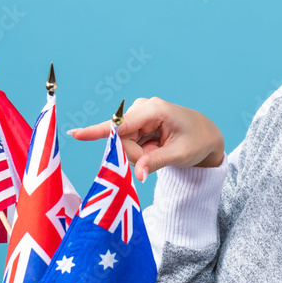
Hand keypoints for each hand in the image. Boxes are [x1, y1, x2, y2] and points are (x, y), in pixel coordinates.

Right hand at [68, 97, 223, 181]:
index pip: (121, 124)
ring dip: (140, 154)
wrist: (205, 135)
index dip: (98, 132)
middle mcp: (143, 108)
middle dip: (136, 155)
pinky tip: (156, 147)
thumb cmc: (197, 141)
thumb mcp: (180, 154)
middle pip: (122, 139)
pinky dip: (141, 152)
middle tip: (157, 157)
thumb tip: (139, 175)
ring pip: (124, 144)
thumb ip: (156, 162)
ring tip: (160, 151)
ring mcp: (139, 115)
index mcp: (155, 109)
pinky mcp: (137, 122)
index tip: (75, 134)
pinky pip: (128, 144)